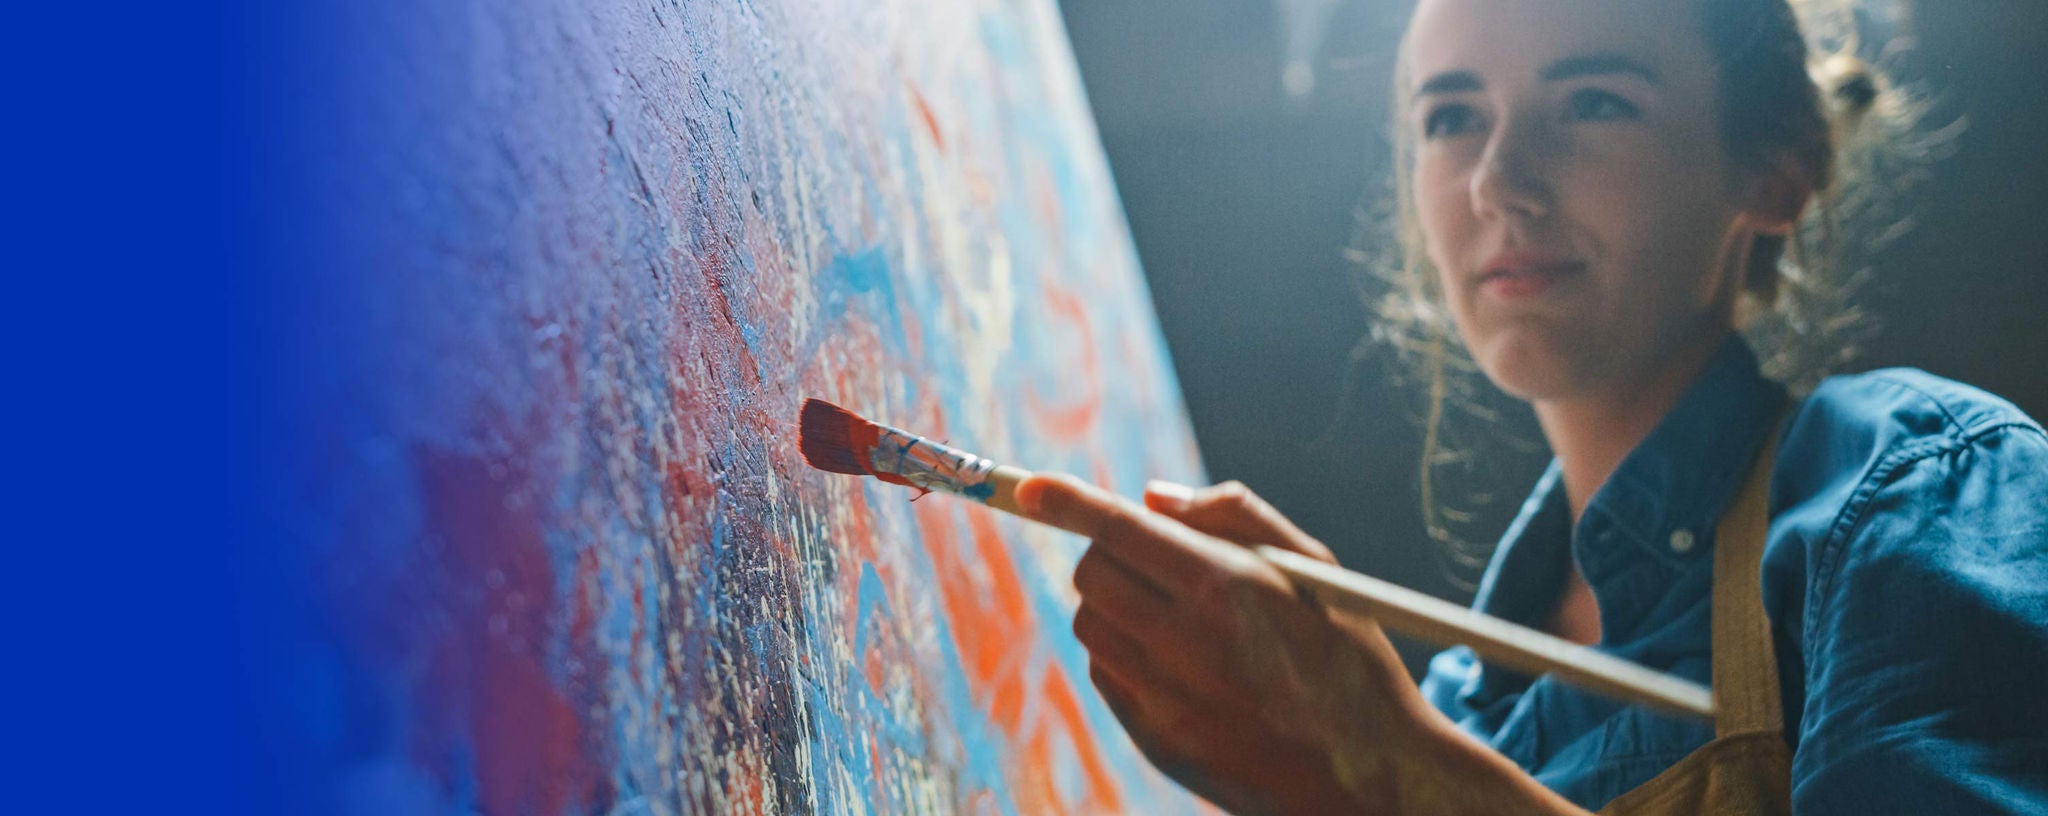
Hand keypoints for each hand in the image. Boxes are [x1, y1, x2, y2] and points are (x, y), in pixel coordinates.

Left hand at [1013, 475, 1422, 813]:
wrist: (1371, 779)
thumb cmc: (1350, 660)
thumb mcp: (1315, 569)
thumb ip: (1234, 515)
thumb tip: (1153, 497)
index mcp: (1227, 588)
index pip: (1119, 530)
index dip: (1067, 501)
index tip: (1029, 487)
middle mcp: (1186, 643)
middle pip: (1092, 574)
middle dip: (1109, 553)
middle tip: (1155, 561)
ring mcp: (1165, 699)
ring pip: (1091, 625)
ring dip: (1115, 604)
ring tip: (1176, 614)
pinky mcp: (1156, 742)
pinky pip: (1106, 676)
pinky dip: (1125, 654)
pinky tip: (1179, 661)